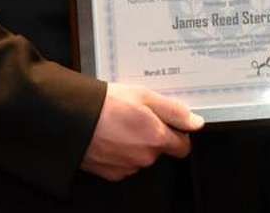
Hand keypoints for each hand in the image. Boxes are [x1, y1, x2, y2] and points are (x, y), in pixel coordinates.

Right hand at [80, 82, 203, 181]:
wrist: (74, 118)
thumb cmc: (107, 105)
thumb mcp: (145, 96)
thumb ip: (174, 111)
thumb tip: (195, 122)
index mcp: (157, 138)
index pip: (183, 146)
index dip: (179, 133)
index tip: (171, 123)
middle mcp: (145, 157)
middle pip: (160, 149)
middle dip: (154, 135)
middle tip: (139, 115)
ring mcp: (128, 167)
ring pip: (142, 156)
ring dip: (136, 143)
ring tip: (121, 123)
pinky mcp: (111, 173)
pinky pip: (124, 163)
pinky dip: (121, 152)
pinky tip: (111, 135)